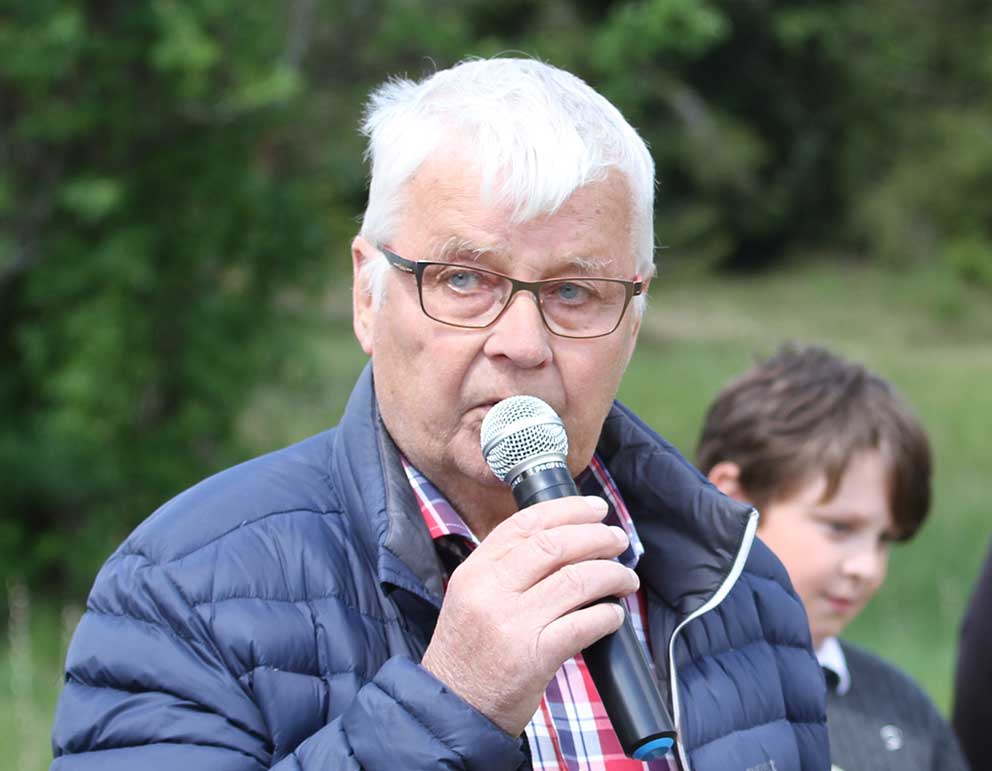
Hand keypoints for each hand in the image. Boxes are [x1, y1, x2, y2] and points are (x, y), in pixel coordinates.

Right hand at [420, 495, 638, 736]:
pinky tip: (614, 616)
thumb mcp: (470, 598)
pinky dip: (607, 616)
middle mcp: (490, 591)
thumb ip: (504, 569)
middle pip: (555, 545)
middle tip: (619, 540)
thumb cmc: (469, 653)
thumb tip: (561, 541)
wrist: (454, 709)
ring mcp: (512, 623)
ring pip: (576, 580)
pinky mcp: (534, 657)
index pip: (525, 524)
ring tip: (625, 579)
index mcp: (475, 571)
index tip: (595, 509)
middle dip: (597, 537)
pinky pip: (584, 624)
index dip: (567, 510)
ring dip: (612, 575)